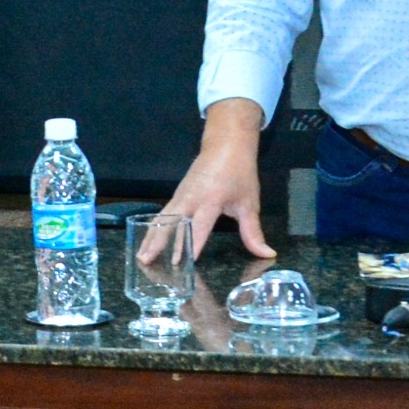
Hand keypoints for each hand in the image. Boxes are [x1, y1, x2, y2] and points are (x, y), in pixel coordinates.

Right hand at [157, 98, 273, 263]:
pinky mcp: (176, 195)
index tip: (182, 263)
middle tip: (146, 261)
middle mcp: (191, 198)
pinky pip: (163, 214)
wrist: (226, 145)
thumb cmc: (240, 174)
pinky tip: (147, 242)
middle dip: (158, 243)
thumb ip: (253, 232)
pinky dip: (153, 228)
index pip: (199, 226)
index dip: (191, 244)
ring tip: (141, 257)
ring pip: (162, 219)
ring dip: (150, 238)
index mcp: (211, 200)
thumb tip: (267, 254)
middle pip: (171, 223)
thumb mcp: (249, 204)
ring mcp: (180, 195)